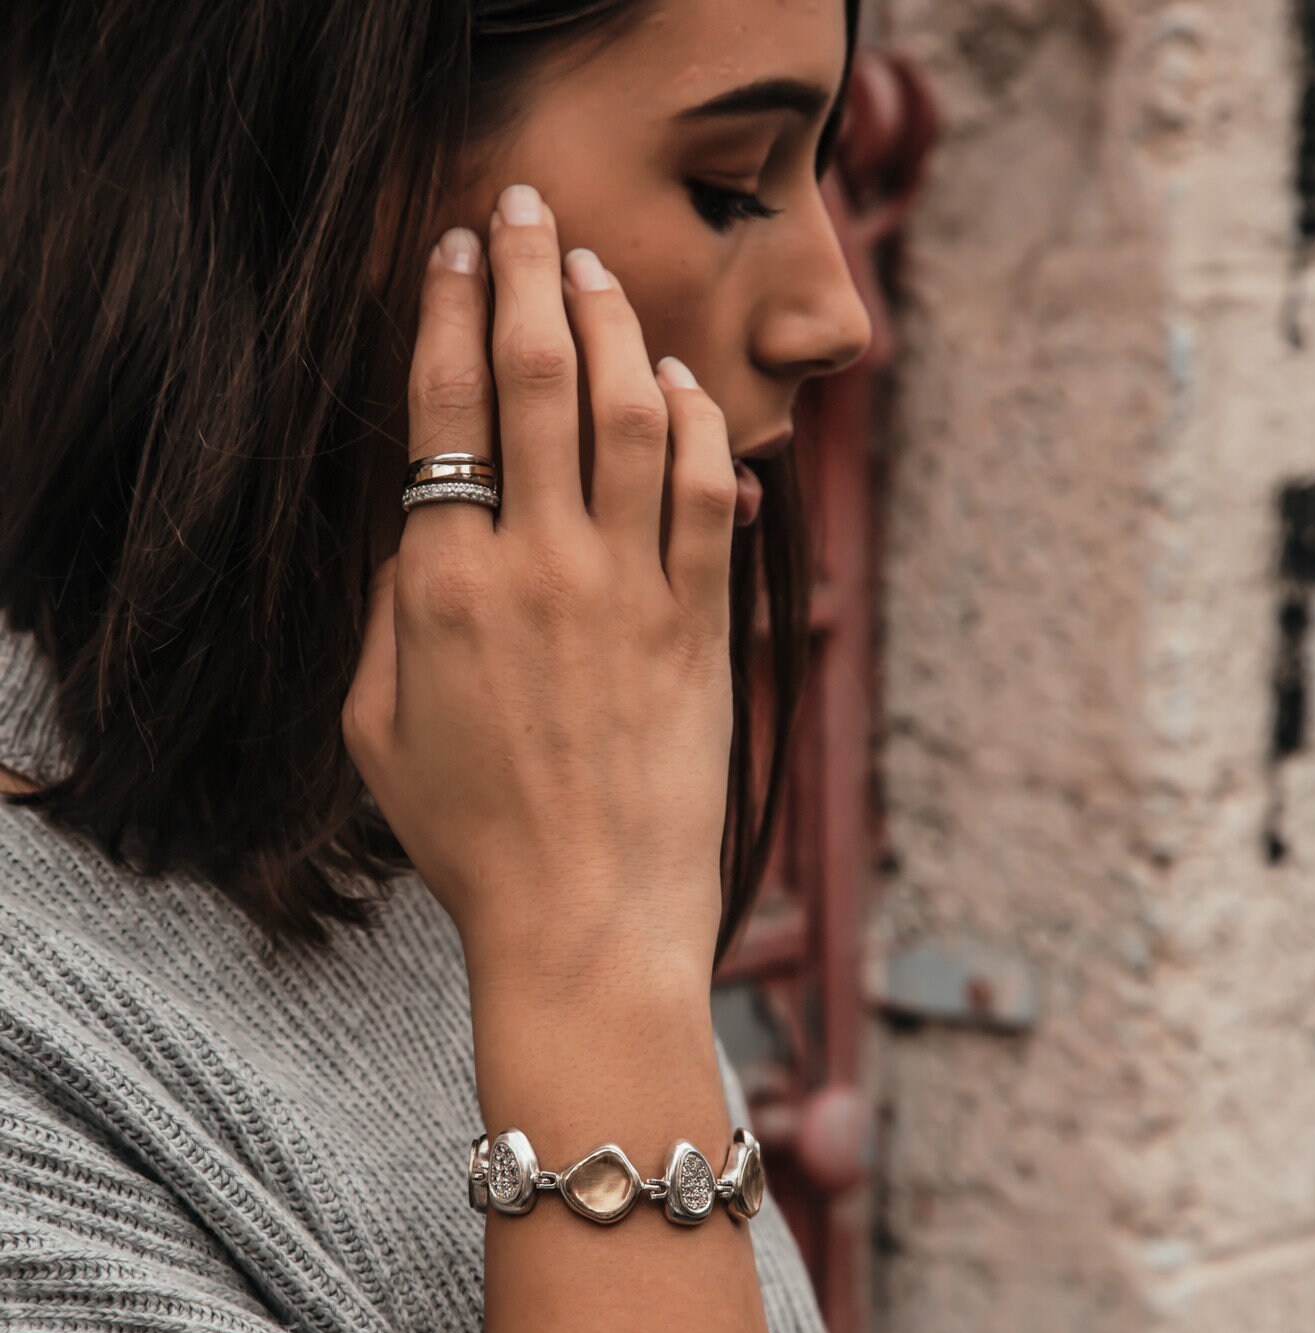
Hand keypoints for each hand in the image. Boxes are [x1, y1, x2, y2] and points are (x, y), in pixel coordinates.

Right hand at [342, 185, 737, 997]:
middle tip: (534, 208)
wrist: (588, 917)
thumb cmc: (471, 836)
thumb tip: (421, 523)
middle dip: (535, 272)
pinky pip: (712, 492)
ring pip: (636, 414)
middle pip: (540, 379)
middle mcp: (543, 570)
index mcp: (447, 588)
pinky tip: (685, 386)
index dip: (451, 311)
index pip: (446, 409)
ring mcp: (632, 592)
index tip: (457, 250)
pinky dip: (704, 422)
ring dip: (619, 327)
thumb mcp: (376, 728)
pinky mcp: (702, 625)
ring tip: (602, 276)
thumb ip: (391, 609)